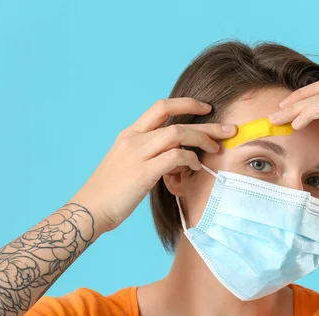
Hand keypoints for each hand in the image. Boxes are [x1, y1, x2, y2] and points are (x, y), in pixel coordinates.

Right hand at [71, 98, 236, 234]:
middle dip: (207, 123)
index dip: (186, 103)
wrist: (89, 209)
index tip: (207, 108)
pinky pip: (175, 157)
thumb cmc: (111, 191)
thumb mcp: (127, 164)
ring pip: (178, 134)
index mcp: (130, 134)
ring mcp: (137, 154)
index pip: (161, 107)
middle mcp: (134, 139)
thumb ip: (148, 154)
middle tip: (229, 129)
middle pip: (175, 119)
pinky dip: (190, 159)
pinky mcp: (143, 173)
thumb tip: (175, 154)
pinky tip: (196, 166)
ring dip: (202, 139)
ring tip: (216, 149)